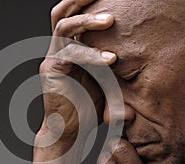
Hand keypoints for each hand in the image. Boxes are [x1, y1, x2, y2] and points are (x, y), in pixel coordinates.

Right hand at [37, 0, 116, 146]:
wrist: (69, 130)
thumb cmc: (87, 106)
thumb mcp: (105, 79)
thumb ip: (112, 63)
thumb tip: (133, 51)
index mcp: (71, 48)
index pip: (76, 16)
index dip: (88, 4)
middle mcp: (60, 49)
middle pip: (63, 12)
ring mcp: (53, 58)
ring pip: (64, 26)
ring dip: (86, 20)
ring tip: (109, 20)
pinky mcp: (51, 70)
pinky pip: (70, 54)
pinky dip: (90, 54)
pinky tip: (110, 59)